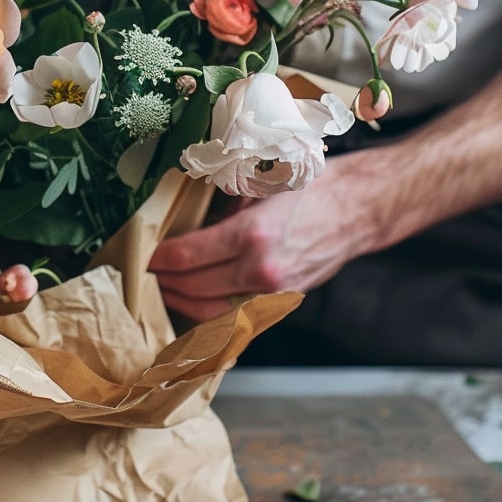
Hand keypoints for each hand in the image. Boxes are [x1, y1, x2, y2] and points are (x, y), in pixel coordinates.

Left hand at [148, 159, 375, 321]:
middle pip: (193, 288)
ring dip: (181, 302)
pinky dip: (210, 312)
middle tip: (144, 272)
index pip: (187, 256)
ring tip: (164, 287)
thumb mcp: (262, 184)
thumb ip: (223, 206)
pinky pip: (235, 316)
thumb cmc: (314, 187)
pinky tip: (194, 301)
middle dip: (163, 281)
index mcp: (252, 235)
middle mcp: (261, 270)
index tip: (142, 253)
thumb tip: (185, 220)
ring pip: (211, 311)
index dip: (157, 258)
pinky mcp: (282, 302)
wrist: (359, 209)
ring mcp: (273, 293)